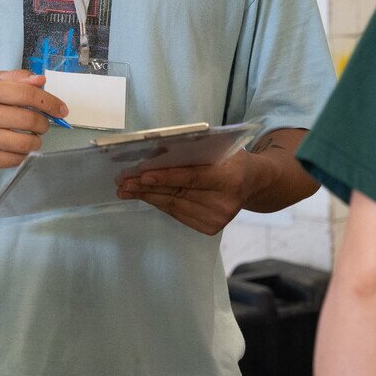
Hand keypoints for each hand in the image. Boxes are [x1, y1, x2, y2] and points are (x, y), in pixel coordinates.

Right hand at [0, 69, 69, 169]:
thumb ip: (18, 79)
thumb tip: (41, 81)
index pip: (26, 94)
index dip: (49, 102)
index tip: (61, 110)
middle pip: (29, 120)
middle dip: (44, 123)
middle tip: (43, 124)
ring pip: (24, 144)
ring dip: (36, 141)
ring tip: (33, 137)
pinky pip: (14, 160)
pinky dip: (24, 155)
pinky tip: (20, 148)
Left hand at [116, 153, 251, 234]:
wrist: (252, 181)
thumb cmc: (230, 158)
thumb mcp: (218, 147)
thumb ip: (193, 151)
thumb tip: (153, 153)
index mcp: (230, 178)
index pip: (192, 177)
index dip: (166, 177)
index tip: (141, 175)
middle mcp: (225, 203)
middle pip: (178, 194)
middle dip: (147, 187)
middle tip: (123, 181)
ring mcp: (217, 219)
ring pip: (173, 205)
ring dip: (147, 196)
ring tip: (126, 189)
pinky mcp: (210, 228)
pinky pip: (177, 213)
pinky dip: (159, 202)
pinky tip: (144, 195)